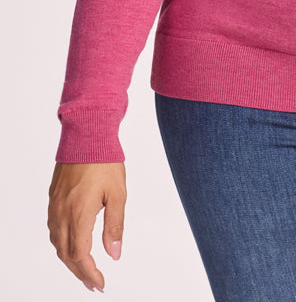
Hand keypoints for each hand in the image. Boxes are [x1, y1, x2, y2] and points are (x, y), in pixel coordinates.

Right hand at [48, 162, 126, 291]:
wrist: (86, 135)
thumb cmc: (104, 161)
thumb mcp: (117, 194)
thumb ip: (115, 226)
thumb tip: (115, 254)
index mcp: (79, 214)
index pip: (81, 256)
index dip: (90, 274)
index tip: (100, 284)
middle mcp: (62, 213)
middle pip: (66, 255)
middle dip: (80, 272)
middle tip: (94, 283)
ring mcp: (55, 206)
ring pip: (58, 243)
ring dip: (70, 260)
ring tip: (84, 269)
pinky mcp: (53, 198)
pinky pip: (54, 229)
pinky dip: (62, 244)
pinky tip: (72, 245)